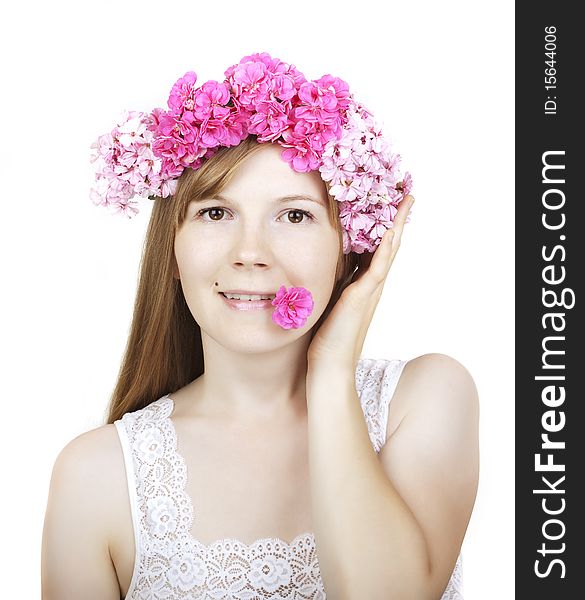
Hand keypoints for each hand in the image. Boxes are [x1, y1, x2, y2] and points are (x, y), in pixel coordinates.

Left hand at [306, 195, 414, 373]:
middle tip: (407, 193)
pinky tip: (390, 232)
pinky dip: (385, 250)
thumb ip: (332, 281)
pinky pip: (377, 269)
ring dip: (397, 225)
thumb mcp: (328, 300)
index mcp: (362, 284)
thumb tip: (324, 262)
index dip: (384, 224)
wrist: (329, 366)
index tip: (388, 201)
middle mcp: (371, 285)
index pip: (377, 247)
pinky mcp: (361, 299)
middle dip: (397, 218)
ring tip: (406, 201)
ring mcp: (369, 291)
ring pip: (388, 251)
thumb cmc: (326, 337)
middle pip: (389, 244)